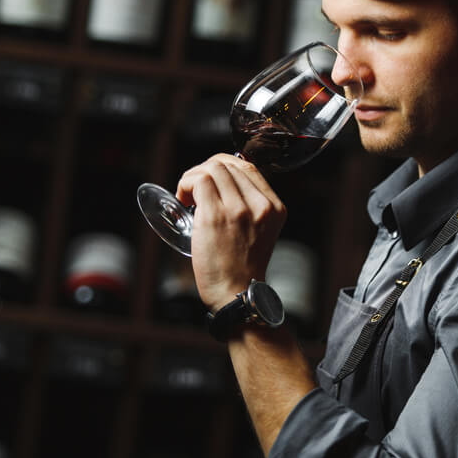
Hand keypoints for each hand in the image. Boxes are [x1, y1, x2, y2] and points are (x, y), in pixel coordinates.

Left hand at [175, 154, 286, 311]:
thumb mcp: (260, 231)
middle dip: (205, 169)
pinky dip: (185, 183)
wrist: (236, 294)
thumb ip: (251, 208)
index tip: (210, 179)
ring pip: (212, 168)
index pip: (248, 167)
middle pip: (228, 164)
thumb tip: (223, 183)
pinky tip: (183, 198)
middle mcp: (260, 205)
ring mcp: (239, 209)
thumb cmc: (240, 267)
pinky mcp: (216, 216)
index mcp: (274, 207)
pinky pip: (199, 181)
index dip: (223, 166)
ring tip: (187, 194)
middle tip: (193, 188)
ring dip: (192, 176)